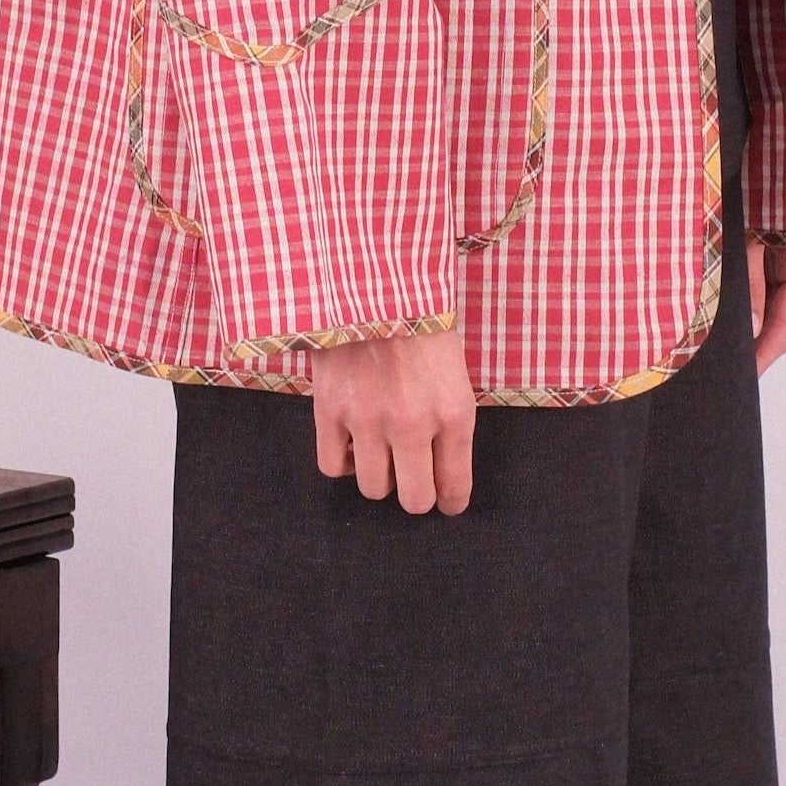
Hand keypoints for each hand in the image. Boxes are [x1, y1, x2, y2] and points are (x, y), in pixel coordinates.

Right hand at [311, 329, 476, 511]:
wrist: (372, 282)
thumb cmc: (420, 320)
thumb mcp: (454, 369)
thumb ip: (448, 417)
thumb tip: (438, 463)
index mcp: (453, 413)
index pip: (455, 485)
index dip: (450, 503)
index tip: (446, 503)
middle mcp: (412, 425)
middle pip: (414, 500)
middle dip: (415, 496)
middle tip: (411, 480)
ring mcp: (367, 421)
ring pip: (373, 489)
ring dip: (378, 477)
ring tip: (378, 453)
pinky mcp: (330, 411)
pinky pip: (332, 466)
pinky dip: (342, 462)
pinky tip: (350, 443)